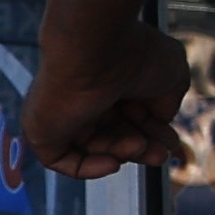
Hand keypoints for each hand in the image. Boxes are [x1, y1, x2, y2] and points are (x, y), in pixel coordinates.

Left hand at [21, 23, 194, 181]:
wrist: (95, 47)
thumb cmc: (135, 55)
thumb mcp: (172, 77)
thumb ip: (168, 105)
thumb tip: (159, 123)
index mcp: (113, 83)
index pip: (132, 117)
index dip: (154, 133)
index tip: (172, 143)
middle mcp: (86, 97)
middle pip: (115, 135)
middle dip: (142, 148)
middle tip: (161, 155)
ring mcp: (63, 115)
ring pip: (94, 148)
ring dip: (122, 153)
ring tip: (137, 147)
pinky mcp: (42, 130)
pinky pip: (62, 160)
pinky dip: (88, 168)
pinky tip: (112, 163)